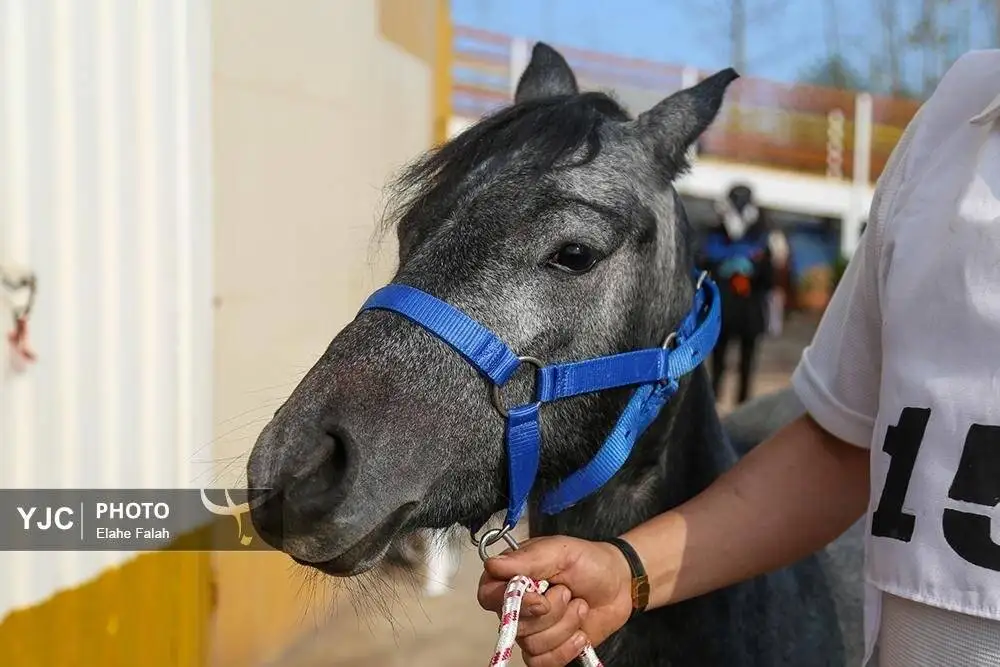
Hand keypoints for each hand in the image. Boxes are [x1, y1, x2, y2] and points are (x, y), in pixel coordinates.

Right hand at [477, 535, 632, 666]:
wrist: (619, 584)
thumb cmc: (588, 562)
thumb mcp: (560, 551)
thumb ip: (527, 559)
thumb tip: (492, 564)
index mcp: (513, 576)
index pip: (489, 595)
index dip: (510, 603)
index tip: (540, 599)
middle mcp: (518, 605)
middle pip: (514, 624)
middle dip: (551, 613)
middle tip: (569, 592)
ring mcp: (532, 630)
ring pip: (532, 645)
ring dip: (564, 627)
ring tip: (579, 607)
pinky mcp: (548, 649)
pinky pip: (543, 662)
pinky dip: (566, 649)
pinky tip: (580, 633)